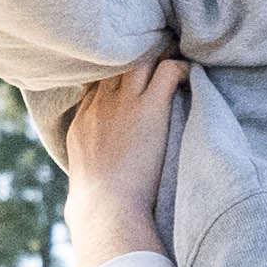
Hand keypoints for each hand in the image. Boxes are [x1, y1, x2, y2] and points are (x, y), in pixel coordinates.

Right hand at [58, 56, 186, 215]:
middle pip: (115, 66)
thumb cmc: (95, 208)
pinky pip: (168, 71)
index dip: (114, 79)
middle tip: (156, 62)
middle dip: (134, 60)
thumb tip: (79, 200)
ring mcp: (123, 103)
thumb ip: (84, 174)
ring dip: (158, 59)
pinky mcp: (149, 107)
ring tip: (175, 62)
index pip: (96, 85)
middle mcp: (100, 104)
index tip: (130, 83)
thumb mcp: (78, 184)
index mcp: (82, 120)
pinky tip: (189, 76)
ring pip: (140, 60)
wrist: (105, 207)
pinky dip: (181, 69)